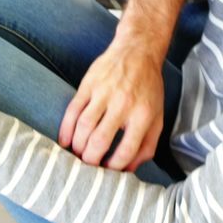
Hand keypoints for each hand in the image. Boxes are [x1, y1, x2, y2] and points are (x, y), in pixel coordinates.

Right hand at [58, 38, 164, 171]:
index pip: (126, 149)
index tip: (108, 171)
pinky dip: (66, 129)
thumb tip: (129, 170)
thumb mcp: (157, 116)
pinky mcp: (88, 84)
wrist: (138, 50)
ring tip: (77, 155)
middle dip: (90, 160)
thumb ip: (147, 146)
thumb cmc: (148, 88)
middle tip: (87, 167)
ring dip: (77, 146)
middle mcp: (123, 104)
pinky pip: (73, 110)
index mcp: (143, 114)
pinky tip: (65, 141)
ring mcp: (104, 92)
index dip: (114, 167)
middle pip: (100, 140)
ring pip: (84, 126)